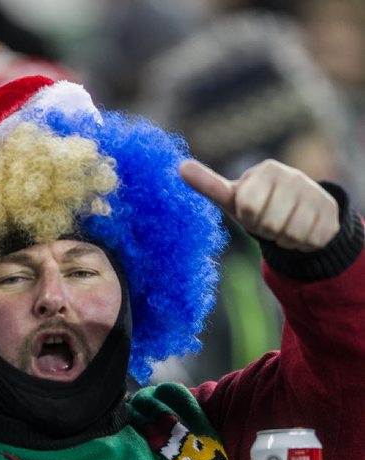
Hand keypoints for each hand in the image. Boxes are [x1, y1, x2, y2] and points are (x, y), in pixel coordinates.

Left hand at [179, 158, 339, 251]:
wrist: (302, 212)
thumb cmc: (260, 204)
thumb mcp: (234, 197)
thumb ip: (209, 184)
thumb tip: (179, 167)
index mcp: (266, 171)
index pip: (249, 206)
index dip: (249, 217)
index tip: (251, 210)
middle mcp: (292, 176)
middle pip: (268, 224)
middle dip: (265, 229)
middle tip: (269, 220)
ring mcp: (313, 193)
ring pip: (289, 233)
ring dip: (282, 238)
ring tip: (284, 224)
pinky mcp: (329, 212)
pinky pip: (307, 240)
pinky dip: (300, 243)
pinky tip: (301, 229)